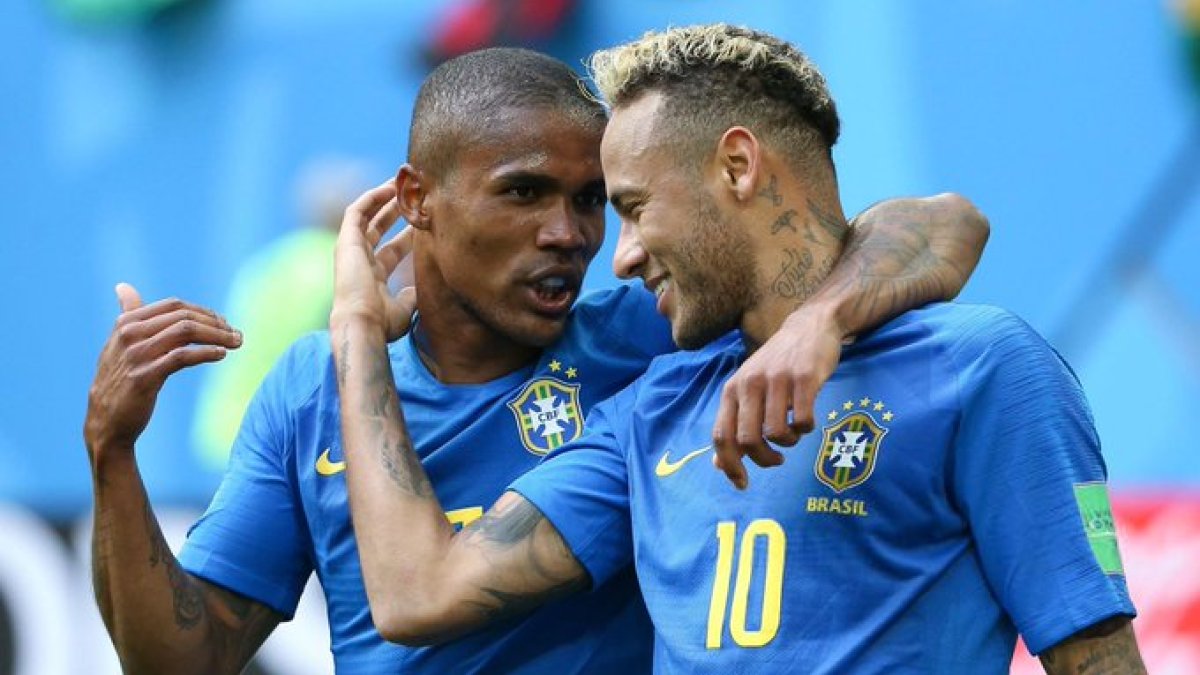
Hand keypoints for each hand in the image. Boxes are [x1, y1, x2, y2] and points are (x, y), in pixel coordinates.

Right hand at [84, 284, 241, 455]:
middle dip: (215, 323)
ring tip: (236, 342)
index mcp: (126, 322)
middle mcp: (129, 334)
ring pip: (186, 332)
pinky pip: (182, 357)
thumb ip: (128, 315)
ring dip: (217, 335)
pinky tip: (221, 354)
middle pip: (183, 316)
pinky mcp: (145, 377)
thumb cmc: (119, 380)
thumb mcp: (120, 344)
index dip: (203, 311)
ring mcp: (136, 355)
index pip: (174, 305)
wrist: (106, 422)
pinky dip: (206, 352)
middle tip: (236, 334)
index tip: (223, 322)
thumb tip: (123, 286)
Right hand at [331, 182, 416, 341]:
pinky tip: (389, 188)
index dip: (409, 235)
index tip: (426, 222)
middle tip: (415, 195)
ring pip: (368, 215)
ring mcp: (352, 250)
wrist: (363, 322)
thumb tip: (421, 288)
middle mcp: (362, 261)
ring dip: (384, 198)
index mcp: (374, 277)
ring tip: (402, 182)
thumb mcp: (405, 308)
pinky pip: (357, 211)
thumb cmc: (382, 322)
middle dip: (397, 211)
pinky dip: (371, 198)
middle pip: (380, 229)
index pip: (394, 250)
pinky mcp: (346, 240)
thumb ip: (412, 295)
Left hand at [711, 304, 843, 488]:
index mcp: (732, 389)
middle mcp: (750, 383)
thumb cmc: (777, 365)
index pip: (721, 436)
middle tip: (777, 459)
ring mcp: (777, 380)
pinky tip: (807, 421)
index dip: (729, 465)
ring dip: (787, 443)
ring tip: (793, 434)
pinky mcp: (804, 378)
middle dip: (763, 459)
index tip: (743, 483)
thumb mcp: (749, 389)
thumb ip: (734, 423)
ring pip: (775, 433)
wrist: (810, 326)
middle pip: (747, 440)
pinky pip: (802, 420)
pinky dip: (806, 429)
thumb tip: (718, 464)